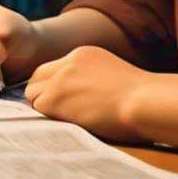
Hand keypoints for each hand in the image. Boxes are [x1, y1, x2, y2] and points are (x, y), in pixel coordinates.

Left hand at [22, 46, 149, 140]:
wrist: (143, 100)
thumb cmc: (139, 98)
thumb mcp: (112, 76)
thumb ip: (91, 79)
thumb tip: (81, 98)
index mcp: (83, 54)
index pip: (52, 69)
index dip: (51, 86)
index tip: (58, 100)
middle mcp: (69, 63)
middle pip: (36, 78)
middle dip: (41, 95)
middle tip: (54, 113)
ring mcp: (61, 79)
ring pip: (34, 94)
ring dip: (44, 108)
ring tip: (64, 120)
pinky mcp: (56, 98)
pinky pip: (39, 108)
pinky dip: (47, 118)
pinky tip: (65, 124)